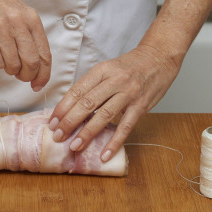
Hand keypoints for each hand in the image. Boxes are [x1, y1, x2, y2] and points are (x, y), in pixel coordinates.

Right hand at [0, 0, 51, 90]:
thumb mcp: (20, 12)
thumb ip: (30, 34)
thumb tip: (37, 63)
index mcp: (31, 19)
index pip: (45, 55)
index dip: (44, 74)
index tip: (39, 83)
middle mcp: (18, 24)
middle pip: (31, 63)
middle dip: (28, 76)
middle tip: (22, 76)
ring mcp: (0, 30)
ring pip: (13, 66)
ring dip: (11, 70)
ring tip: (7, 61)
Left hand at [49, 44, 180, 161]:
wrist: (159, 57)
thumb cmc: (129, 66)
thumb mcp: (107, 69)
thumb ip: (92, 86)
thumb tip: (71, 108)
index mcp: (101, 70)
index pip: (77, 91)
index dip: (62, 108)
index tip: (52, 121)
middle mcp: (114, 80)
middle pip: (87, 103)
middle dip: (69, 122)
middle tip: (57, 136)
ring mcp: (129, 94)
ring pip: (104, 115)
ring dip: (87, 133)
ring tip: (74, 146)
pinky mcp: (141, 106)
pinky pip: (126, 127)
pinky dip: (114, 142)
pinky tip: (104, 154)